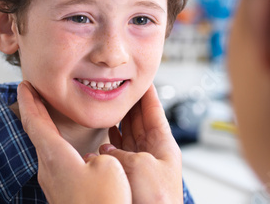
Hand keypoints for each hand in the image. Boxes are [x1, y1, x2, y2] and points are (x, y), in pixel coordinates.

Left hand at [17, 81, 130, 203]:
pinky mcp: (63, 192)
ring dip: (46, 128)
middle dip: (35, 111)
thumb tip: (94, 159)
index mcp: (56, 157)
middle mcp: (49, 169)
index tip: (24, 85)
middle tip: (35, 95)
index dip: (29, 101)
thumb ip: (101, 156)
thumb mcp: (110, 169)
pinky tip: (72, 147)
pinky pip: (58, 161)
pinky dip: (59, 144)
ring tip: (51, 115)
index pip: (35, 121)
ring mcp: (54, 183)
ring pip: (47, 147)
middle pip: (36, 132)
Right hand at [99, 84, 182, 203]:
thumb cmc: (158, 201)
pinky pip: (121, 150)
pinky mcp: (131, 174)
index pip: (155, 111)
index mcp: (164, 145)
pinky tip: (106, 134)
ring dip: (121, 120)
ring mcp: (142, 162)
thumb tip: (107, 150)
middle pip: (141, 119)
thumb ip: (123, 152)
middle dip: (131, 102)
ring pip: (130, 133)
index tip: (143, 77)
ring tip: (111, 105)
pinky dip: (112, 140)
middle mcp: (153, 152)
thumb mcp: (142, 166)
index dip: (148, 93)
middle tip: (121, 87)